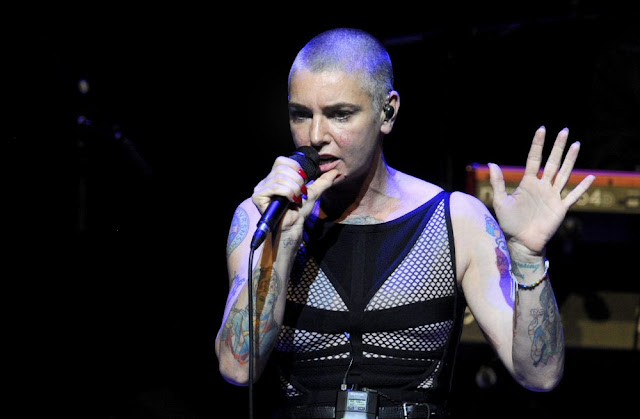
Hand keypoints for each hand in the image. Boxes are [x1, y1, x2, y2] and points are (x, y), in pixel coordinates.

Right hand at [252, 156, 337, 233]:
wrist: (294, 227)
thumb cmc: (299, 212)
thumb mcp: (313, 193)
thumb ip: (322, 182)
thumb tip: (335, 172)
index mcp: (275, 177)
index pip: (282, 160)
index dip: (295, 167)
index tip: (304, 180)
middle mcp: (266, 181)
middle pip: (281, 168)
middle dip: (297, 179)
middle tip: (301, 192)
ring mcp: (260, 189)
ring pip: (280, 178)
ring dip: (294, 188)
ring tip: (297, 198)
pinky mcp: (259, 197)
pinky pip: (275, 187)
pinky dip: (288, 193)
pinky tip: (291, 200)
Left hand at [488, 126, 595, 254]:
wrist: (521, 241)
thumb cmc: (509, 222)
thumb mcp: (500, 201)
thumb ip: (498, 183)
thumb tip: (491, 163)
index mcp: (528, 183)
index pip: (534, 159)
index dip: (538, 145)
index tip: (542, 129)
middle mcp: (542, 186)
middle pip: (552, 162)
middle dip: (558, 147)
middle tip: (565, 130)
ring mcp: (552, 196)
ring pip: (564, 174)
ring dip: (571, 160)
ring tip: (577, 144)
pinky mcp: (560, 208)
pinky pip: (573, 195)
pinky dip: (582, 187)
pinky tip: (591, 177)